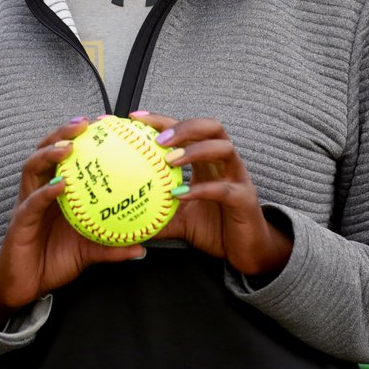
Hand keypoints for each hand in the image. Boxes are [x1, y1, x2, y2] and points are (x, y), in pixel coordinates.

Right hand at [0, 117, 145, 328]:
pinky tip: (59, 185)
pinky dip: (44, 192)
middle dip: (62, 133)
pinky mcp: (18, 222)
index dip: (80, 138)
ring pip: (32, 169)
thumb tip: (143, 248)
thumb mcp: (89, 251)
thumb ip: (113, 246)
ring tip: (68, 146)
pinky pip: (32, 203)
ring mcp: (26, 204)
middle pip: (45, 151)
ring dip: (49, 153)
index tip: (103, 123)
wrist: (25, 287)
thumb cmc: (54, 261)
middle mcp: (39, 191)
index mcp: (56, 192)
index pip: (66, 156)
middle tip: (84, 124)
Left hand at [130, 113, 291, 277]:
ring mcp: (237, 178)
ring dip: (196, 149)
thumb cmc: (214, 228)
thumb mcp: (178, 220)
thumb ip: (155, 214)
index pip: (187, 130)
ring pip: (223, 149)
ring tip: (170, 158)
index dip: (162, 120)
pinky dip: (202, 189)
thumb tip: (122, 219)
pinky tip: (180, 195)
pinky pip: (224, 189)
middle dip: (185, 126)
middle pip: (211, 127)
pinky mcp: (243, 199)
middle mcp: (224, 163)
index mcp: (207, 161)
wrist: (246, 251)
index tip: (135, 117)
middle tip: (158, 138)